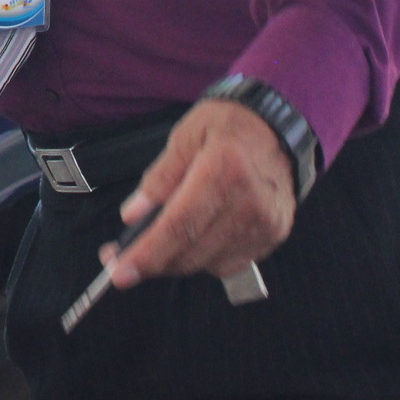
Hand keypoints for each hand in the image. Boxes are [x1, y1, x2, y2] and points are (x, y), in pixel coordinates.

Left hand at [104, 99, 295, 285]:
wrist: (278, 128)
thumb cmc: (229, 126)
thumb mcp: (185, 136)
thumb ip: (159, 178)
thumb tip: (133, 215)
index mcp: (223, 170)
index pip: (180, 225)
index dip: (147, 254)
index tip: (121, 274)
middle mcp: (249, 203)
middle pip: (193, 251)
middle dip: (153, 262)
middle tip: (122, 260)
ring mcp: (265, 224)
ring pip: (208, 264)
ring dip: (177, 260)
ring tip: (158, 242)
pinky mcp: (273, 237)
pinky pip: (229, 264)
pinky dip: (203, 258)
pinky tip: (193, 239)